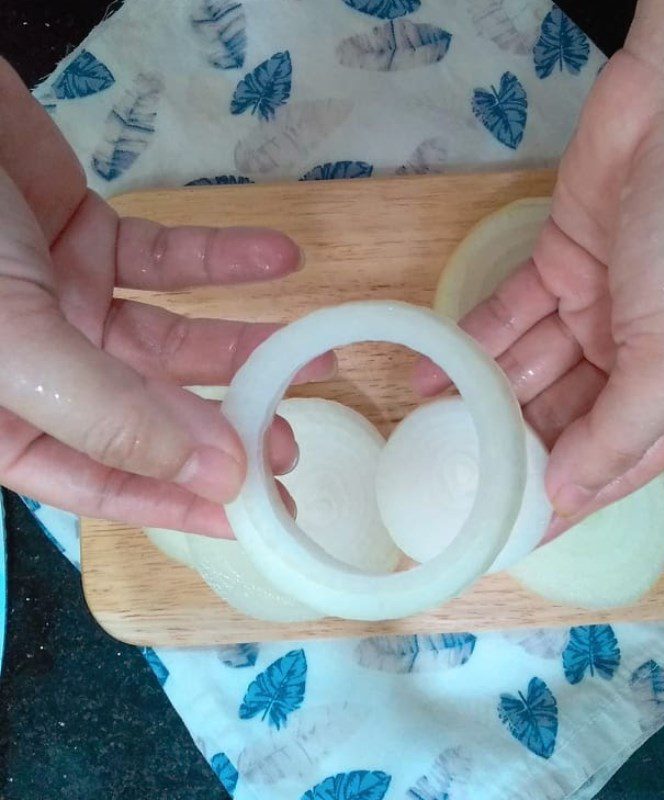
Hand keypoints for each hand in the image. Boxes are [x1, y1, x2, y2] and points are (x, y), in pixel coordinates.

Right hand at [0, 59, 333, 535]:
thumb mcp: (14, 338)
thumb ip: (106, 412)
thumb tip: (210, 475)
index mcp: (4, 416)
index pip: (99, 482)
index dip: (178, 502)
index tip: (251, 514)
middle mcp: (41, 369)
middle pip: (149, 415)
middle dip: (223, 428)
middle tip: (290, 442)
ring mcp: (68, 302)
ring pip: (171, 340)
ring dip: (243, 347)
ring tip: (316, 359)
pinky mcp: (92, 238)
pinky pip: (169, 258)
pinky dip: (226, 258)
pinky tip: (282, 256)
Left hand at [414, 1, 663, 533]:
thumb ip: (622, 429)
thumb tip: (568, 492)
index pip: (621, 462)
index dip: (569, 499)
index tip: (516, 536)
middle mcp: (641, 353)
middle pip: (567, 420)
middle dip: (517, 449)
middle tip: (456, 482)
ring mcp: (597, 308)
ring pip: (531, 371)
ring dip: (483, 401)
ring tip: (429, 435)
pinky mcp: (557, 264)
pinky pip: (507, 318)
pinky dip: (472, 345)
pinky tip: (430, 376)